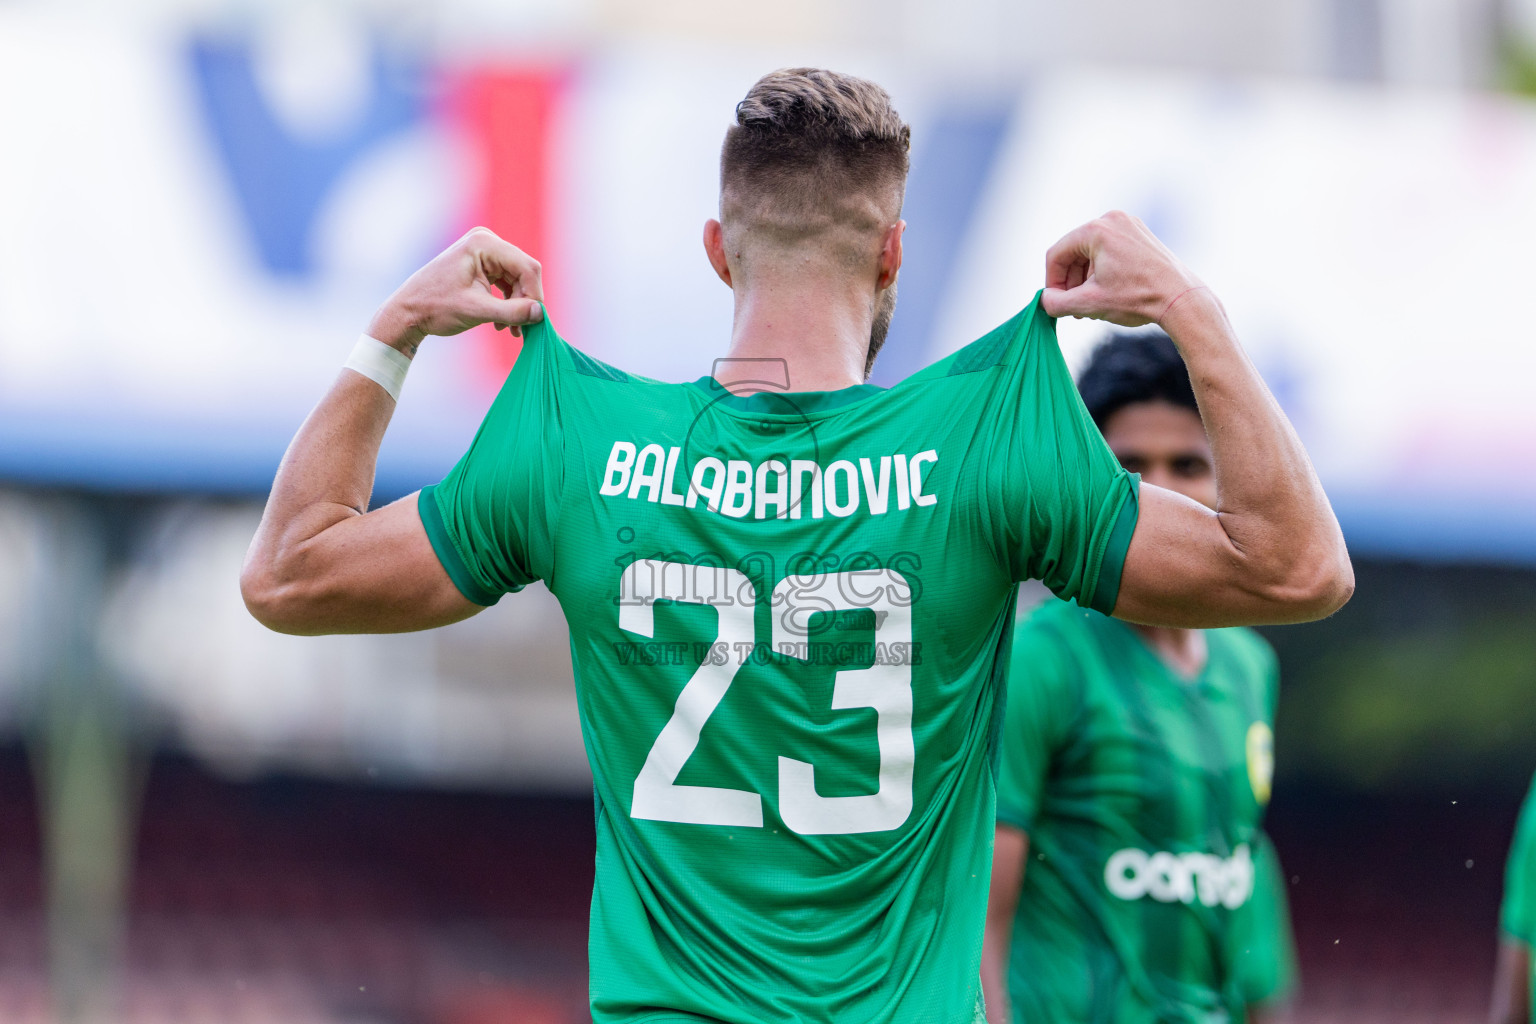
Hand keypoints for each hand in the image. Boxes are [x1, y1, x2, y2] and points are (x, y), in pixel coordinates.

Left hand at [366, 227, 544, 355]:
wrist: (409, 311)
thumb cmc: (436, 308)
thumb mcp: (477, 311)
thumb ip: (512, 312)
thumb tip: (540, 314)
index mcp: (484, 244)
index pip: (526, 267)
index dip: (534, 295)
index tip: (534, 321)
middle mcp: (486, 241)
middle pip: (524, 272)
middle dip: (525, 302)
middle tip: (522, 329)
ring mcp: (484, 251)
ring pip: (517, 279)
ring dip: (517, 305)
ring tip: (512, 330)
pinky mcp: (483, 264)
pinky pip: (506, 282)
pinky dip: (508, 302)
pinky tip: (502, 322)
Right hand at [1040, 211, 1203, 327]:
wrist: (1181, 299)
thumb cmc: (1138, 298)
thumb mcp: (1089, 304)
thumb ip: (1057, 304)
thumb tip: (1044, 302)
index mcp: (1097, 230)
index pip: (1057, 254)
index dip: (1051, 282)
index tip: (1056, 303)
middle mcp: (1113, 220)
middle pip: (1074, 252)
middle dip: (1071, 282)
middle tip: (1075, 307)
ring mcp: (1129, 225)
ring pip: (1091, 253)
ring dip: (1086, 279)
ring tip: (1093, 304)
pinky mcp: (1140, 235)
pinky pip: (1109, 251)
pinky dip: (1102, 271)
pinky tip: (1108, 293)